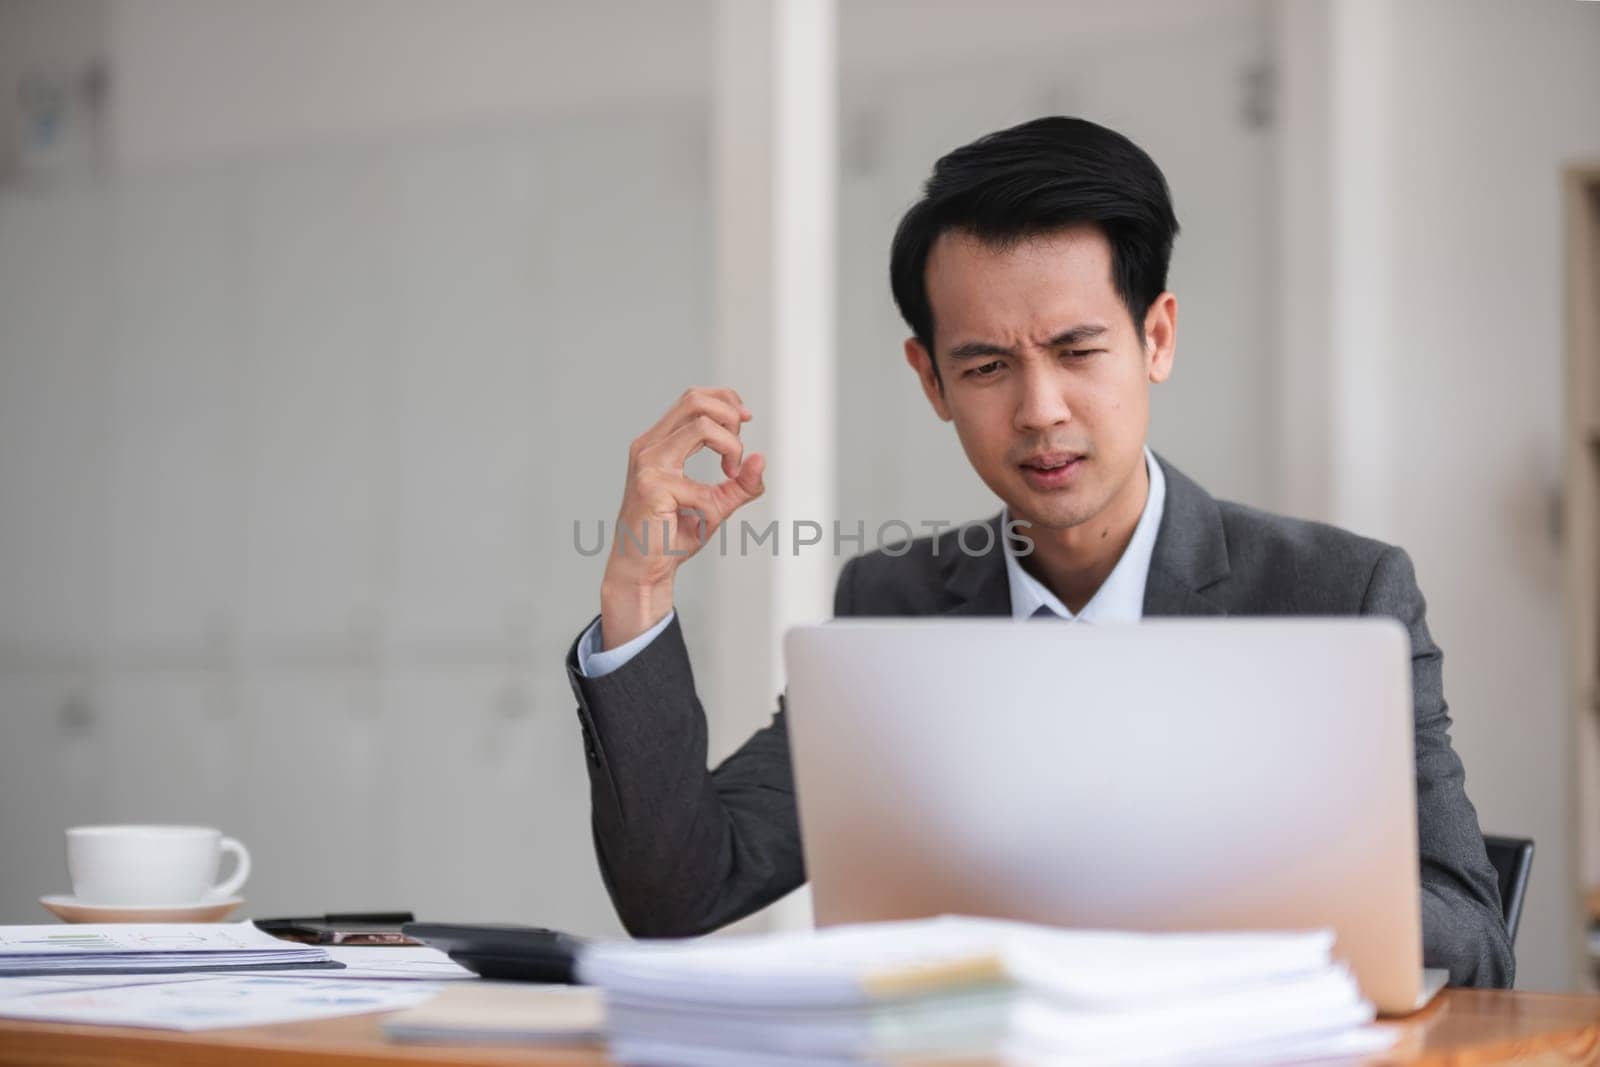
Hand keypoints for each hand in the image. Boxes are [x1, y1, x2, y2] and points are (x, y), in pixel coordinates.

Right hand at [599, 387, 765, 648]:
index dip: (727, 402)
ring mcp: (647, 463)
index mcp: (658, 442)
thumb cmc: (672, 536)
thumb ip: (741, 484)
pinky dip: (712, 505)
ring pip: (702, 426)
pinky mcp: (650, 486)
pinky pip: (701, 485)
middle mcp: (648, 446)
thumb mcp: (715, 504)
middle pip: (696, 399)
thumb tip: (761, 459)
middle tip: (736, 456)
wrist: (643, 569)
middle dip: (731, 419)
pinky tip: (703, 519)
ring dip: (730, 448)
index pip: (694, 398)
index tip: (745, 424)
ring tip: (730, 477)